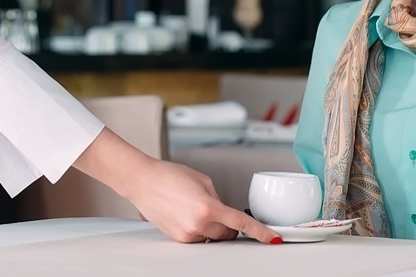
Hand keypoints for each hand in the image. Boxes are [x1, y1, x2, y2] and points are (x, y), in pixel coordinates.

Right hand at [73, 128, 281, 244]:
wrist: (143, 181)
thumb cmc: (168, 176)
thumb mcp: (203, 181)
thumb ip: (218, 199)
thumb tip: (226, 213)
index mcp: (208, 207)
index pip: (241, 224)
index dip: (260, 232)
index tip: (272, 238)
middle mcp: (198, 225)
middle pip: (228, 233)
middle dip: (229, 224)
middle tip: (216, 208)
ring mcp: (187, 235)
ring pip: (213, 237)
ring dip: (212, 226)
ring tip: (194, 207)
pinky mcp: (178, 239)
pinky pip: (199, 238)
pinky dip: (199, 229)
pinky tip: (186, 214)